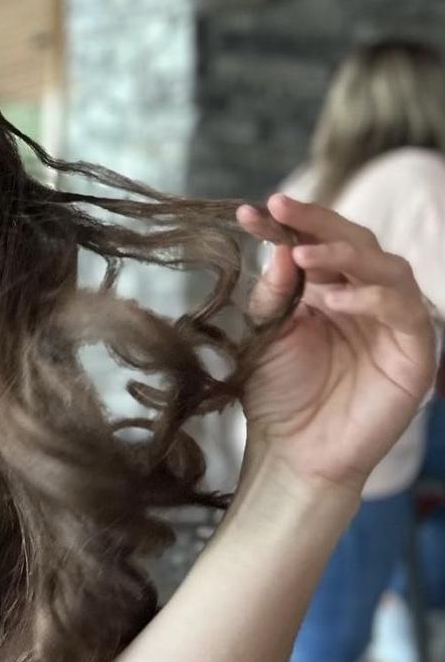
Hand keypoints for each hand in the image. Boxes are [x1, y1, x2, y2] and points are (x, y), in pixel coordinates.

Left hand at [236, 193, 437, 492]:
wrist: (294, 453)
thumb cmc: (277, 396)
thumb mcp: (263, 335)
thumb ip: (273, 293)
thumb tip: (285, 249)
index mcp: (324, 290)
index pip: (312, 244)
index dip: (285, 224)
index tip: (248, 211)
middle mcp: (363, 298)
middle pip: (353, 242)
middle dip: (317, 221)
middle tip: (280, 207)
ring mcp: (391, 321)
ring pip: (386, 266)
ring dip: (345, 253)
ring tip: (304, 252)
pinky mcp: (413, 350)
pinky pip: (403, 311)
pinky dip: (369, 298)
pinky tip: (332, 300)